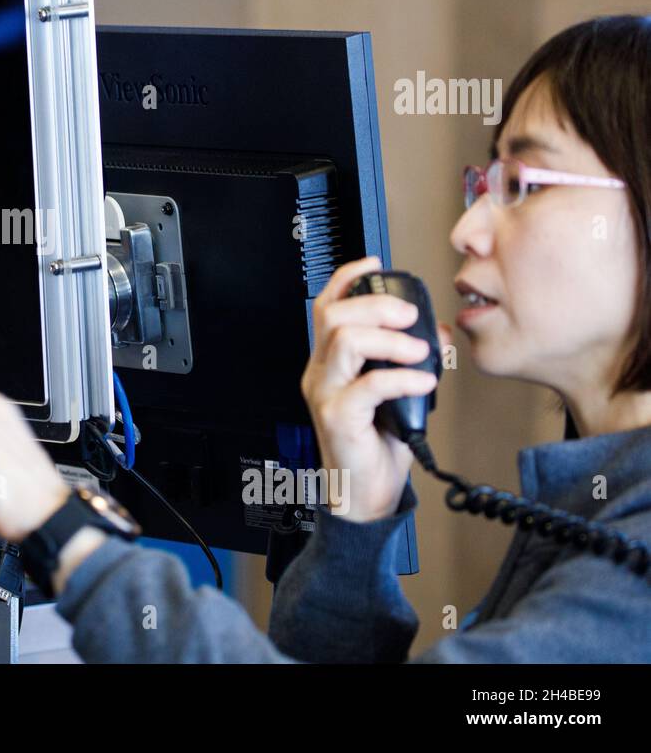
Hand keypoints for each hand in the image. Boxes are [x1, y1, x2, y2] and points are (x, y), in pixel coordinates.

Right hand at [299, 257, 447, 522]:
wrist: (365, 494)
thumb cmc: (376, 445)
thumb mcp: (395, 392)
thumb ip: (409, 360)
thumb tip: (437, 332)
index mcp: (329, 362)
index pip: (326, 306)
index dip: (348, 279)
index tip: (376, 265)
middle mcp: (320, 373)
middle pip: (334, 316)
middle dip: (377, 305)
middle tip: (409, 315)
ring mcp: (324, 394)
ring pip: (345, 341)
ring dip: (389, 339)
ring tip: (420, 350)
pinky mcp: (337, 418)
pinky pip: (367, 386)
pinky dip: (402, 378)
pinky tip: (423, 382)